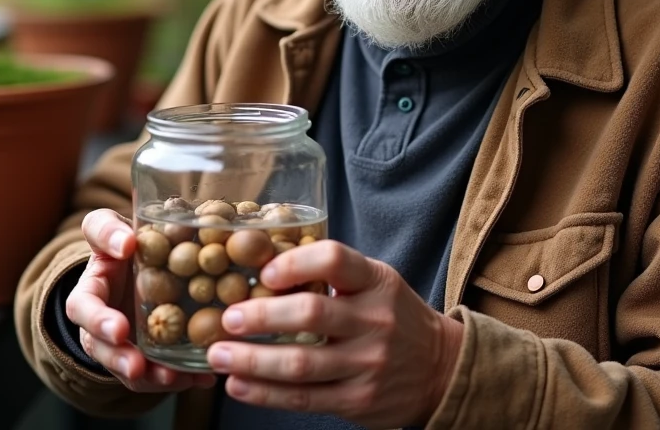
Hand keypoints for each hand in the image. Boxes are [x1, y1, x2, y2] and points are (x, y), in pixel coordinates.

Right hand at [65, 209, 216, 392]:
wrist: (136, 260)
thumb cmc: (121, 243)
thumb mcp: (107, 227)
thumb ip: (106, 230)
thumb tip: (126, 241)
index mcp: (90, 293)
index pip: (83, 309)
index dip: (98, 321)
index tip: (120, 329)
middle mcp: (102, 324)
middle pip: (102, 349)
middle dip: (119, 360)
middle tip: (137, 367)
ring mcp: (125, 344)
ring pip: (130, 370)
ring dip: (150, 377)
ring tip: (174, 379)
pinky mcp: (149, 355)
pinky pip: (158, 373)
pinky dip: (180, 379)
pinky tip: (201, 378)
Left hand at [205, 241, 463, 427]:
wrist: (440, 369)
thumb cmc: (393, 317)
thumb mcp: (376, 283)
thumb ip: (333, 275)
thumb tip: (263, 268)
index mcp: (377, 282)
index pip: (335, 260)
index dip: (294, 263)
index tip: (264, 272)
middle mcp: (375, 321)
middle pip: (311, 314)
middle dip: (260, 316)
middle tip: (226, 319)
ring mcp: (368, 364)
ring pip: (300, 363)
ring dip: (251, 360)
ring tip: (219, 355)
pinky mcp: (358, 400)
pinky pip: (304, 398)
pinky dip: (265, 393)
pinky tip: (239, 385)